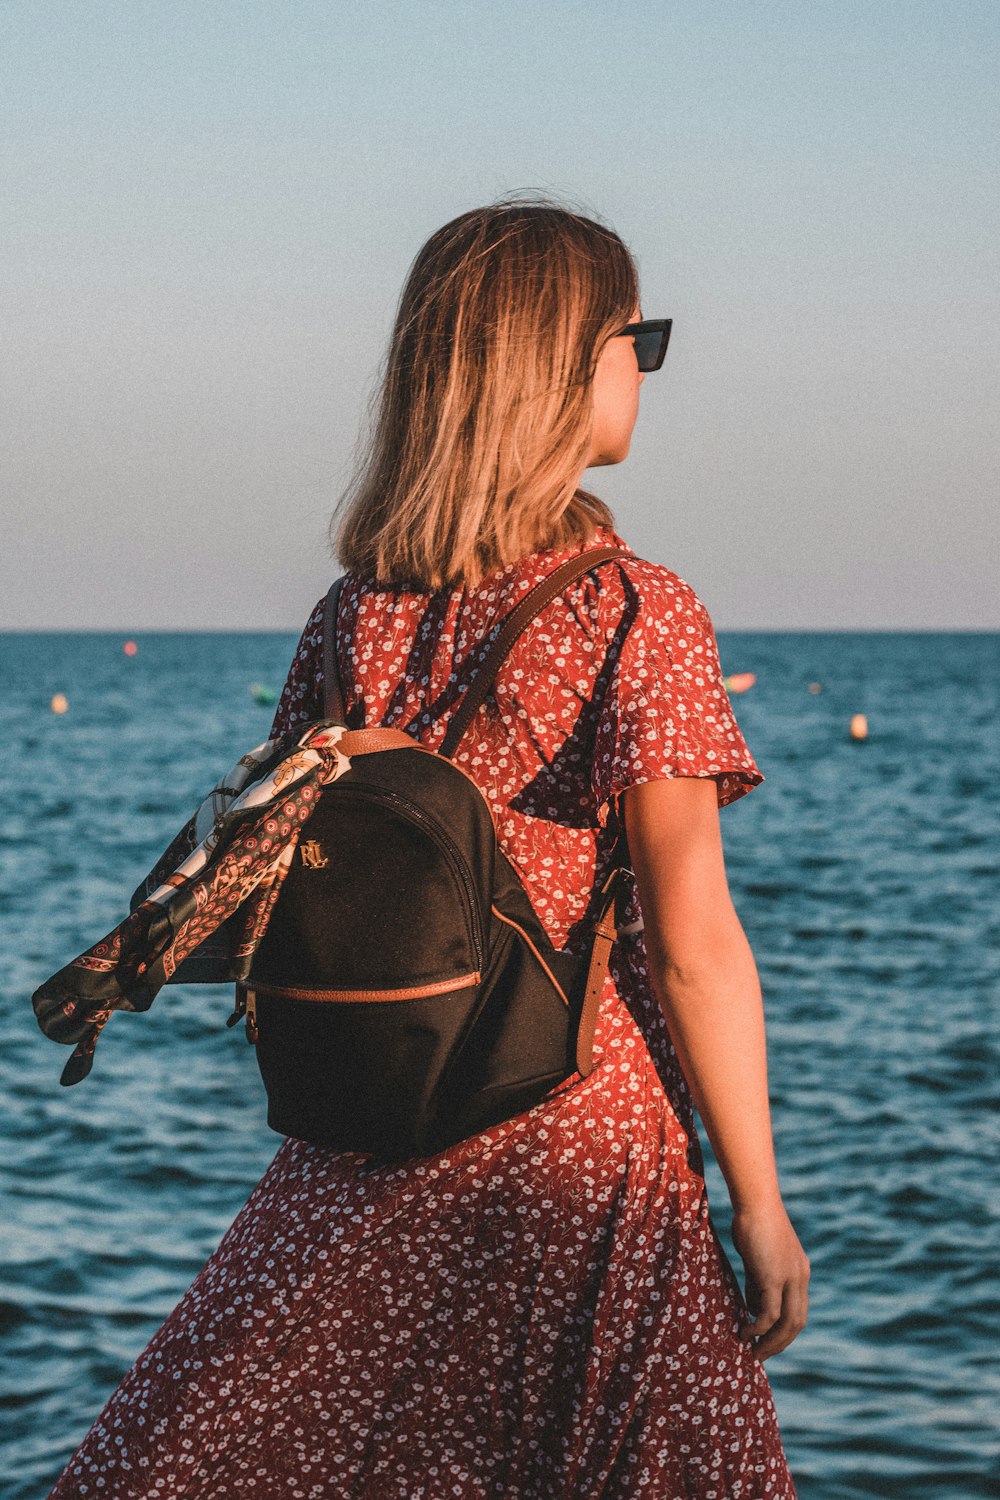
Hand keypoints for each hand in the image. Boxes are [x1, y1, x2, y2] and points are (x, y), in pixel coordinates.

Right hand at [731, 1200, 809, 1359]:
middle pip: (797, 1323)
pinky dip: (759, 1327)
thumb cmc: (752, 1222)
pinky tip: (745, 1332)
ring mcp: (790, 1278)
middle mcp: (800, 1277)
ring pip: (787, 1323)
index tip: (768, 1341)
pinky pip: (770, 1313)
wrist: (756, 1200)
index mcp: (800, 1271)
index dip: (785, 1331)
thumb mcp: (758, 1257)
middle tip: (761, 1355)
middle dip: (780, 1343)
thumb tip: (753, 1308)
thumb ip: (759, 1282)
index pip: (798, 1310)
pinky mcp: (774, 1277)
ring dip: (771, 1342)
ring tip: (754, 1352)